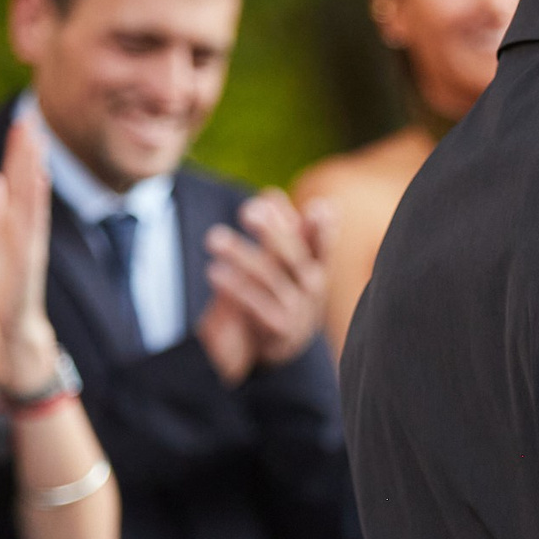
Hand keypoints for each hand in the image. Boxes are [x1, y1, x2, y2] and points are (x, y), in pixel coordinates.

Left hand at [0, 116, 59, 391]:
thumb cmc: (1, 285)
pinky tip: (39, 179)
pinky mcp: (29, 258)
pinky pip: (33, 224)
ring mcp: (31, 241)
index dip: (17, 151)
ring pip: (34, 197)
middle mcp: (27, 227)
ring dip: (36, 168)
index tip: (20, 120)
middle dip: (29, 150)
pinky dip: (37, 201)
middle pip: (29, 181)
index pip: (16, 180)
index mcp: (13, 222)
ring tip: (35, 141)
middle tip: (29, 116)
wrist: (11, 326)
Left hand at [199, 190, 327, 377]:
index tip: (318, 208)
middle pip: (293, 256)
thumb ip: (282, 228)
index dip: (324, 227)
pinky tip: (214, 271)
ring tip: (214, 238)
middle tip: (248, 210)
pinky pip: (256, 305)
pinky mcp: (278, 328)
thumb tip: (270, 194)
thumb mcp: (287, 261)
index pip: (324, 244)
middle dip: (273, 232)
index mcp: (318, 266)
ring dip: (241, 255)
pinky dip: (235, 288)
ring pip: (269, 278)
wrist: (281, 345)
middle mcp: (313, 287)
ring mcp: (298, 309)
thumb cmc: (284, 290)